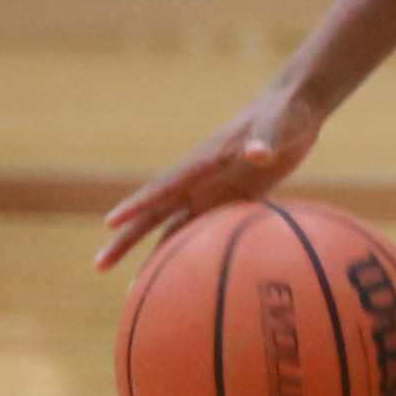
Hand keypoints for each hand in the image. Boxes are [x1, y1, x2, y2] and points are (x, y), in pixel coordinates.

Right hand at [95, 83, 320, 268]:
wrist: (296, 108)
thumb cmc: (286, 113)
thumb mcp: (278, 126)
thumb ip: (265, 140)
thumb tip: (257, 152)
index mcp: (204, 161)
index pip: (163, 187)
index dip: (137, 204)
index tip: (109, 222)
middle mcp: (200, 180)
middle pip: (154, 215)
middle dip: (126, 239)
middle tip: (98, 266)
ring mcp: (213, 191)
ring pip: (175, 228)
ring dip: (156, 255)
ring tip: (134, 287)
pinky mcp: (234, 198)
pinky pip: (207, 231)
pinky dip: (193, 253)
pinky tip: (185, 278)